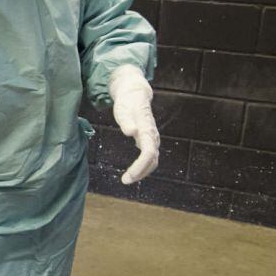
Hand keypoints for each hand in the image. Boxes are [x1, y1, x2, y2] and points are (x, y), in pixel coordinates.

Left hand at [108, 64, 159, 185]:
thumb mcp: (123, 110)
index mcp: (147, 129)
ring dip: (142, 172)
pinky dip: (143, 167)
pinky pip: (149, 157)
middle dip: (140, 172)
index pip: (149, 152)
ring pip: (152, 160)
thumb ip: (127, 121)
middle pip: (152, 159)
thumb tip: (131, 132)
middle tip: (125, 180)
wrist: (135, 95)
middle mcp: (153, 136)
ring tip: (127, 179)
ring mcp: (152, 139)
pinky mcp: (148, 140)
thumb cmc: (127, 103)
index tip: (129, 175)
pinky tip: (133, 172)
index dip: (140, 166)